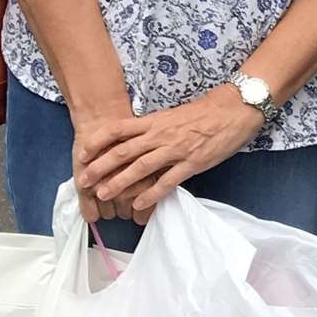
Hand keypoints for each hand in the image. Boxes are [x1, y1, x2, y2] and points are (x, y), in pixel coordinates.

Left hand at [77, 88, 264, 214]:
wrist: (234, 110)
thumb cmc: (203, 112)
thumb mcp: (172, 115)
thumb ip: (152, 128)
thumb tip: (132, 142)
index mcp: (155, 121)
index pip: (118, 129)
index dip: (98, 142)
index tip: (82, 154)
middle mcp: (161, 134)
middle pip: (124, 151)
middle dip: (100, 167)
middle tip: (84, 181)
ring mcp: (176, 149)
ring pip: (141, 168)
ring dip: (119, 183)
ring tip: (103, 195)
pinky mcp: (192, 163)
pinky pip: (167, 181)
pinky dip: (150, 194)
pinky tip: (137, 206)